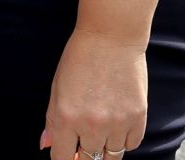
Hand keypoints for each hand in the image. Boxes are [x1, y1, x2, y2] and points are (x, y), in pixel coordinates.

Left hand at [40, 29, 146, 159]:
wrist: (112, 36)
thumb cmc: (80, 58)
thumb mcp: (57, 86)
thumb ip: (52, 120)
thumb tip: (47, 146)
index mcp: (66, 117)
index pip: (63, 158)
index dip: (64, 158)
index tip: (68, 153)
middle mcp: (92, 125)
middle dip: (84, 155)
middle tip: (85, 140)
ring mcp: (117, 123)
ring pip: (112, 156)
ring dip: (105, 148)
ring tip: (102, 128)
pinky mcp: (138, 117)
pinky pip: (132, 144)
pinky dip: (124, 139)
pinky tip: (118, 123)